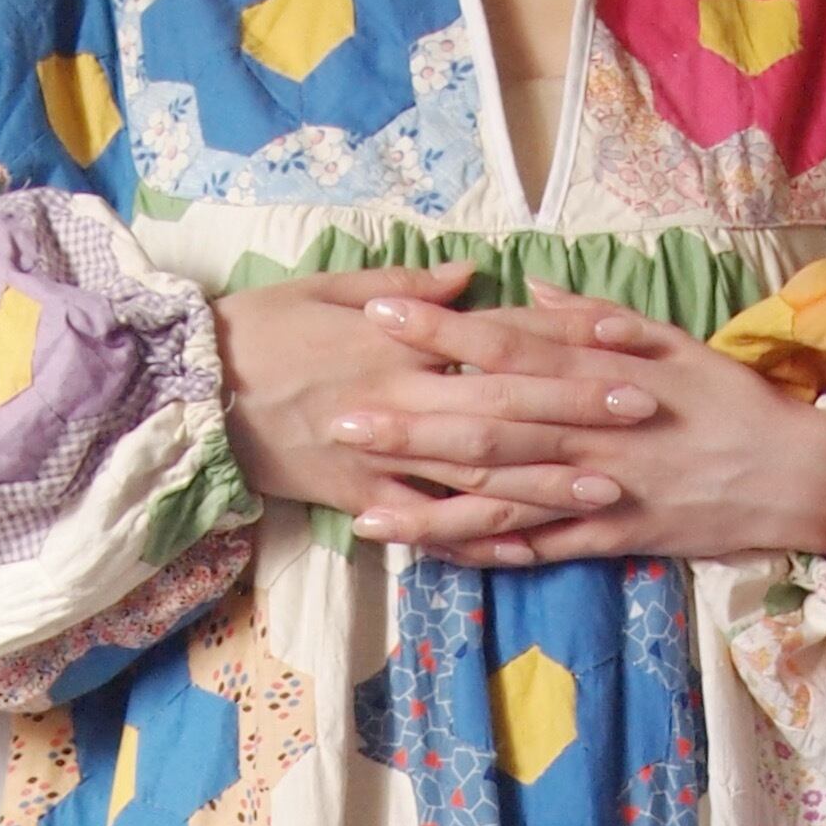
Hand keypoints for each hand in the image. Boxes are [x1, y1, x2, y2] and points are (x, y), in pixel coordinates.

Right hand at [210, 263, 644, 538]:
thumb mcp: (330, 285)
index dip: (563, 344)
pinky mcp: (357, 497)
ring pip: (477, 475)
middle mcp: (401, 398)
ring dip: (544, 485)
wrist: (187, 390)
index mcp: (399, 339)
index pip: (498, 340)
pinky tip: (527, 550)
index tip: (620, 345)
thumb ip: (408, 284)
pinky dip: (476, 540)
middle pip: (504, 409)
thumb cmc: (259, 328)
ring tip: (605, 491)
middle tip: (639, 419)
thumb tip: (473, 276)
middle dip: (576, 415)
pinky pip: (427, 526)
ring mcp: (382, 456)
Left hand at [334, 282, 825, 566]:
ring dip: (429, 504)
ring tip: (362, 507)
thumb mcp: (672, 342)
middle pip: (486, 426)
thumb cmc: (731, 402)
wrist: (796, 476)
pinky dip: (487, 554)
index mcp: (602, 375)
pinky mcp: (612, 539)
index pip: (507, 348)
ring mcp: (600, 491)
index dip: (441, 331)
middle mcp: (592, 433)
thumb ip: (596, 318)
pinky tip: (434, 556)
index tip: (381, 313)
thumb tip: (530, 287)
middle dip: (409, 422)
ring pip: (502, 498)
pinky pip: (539, 550)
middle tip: (337, 415)